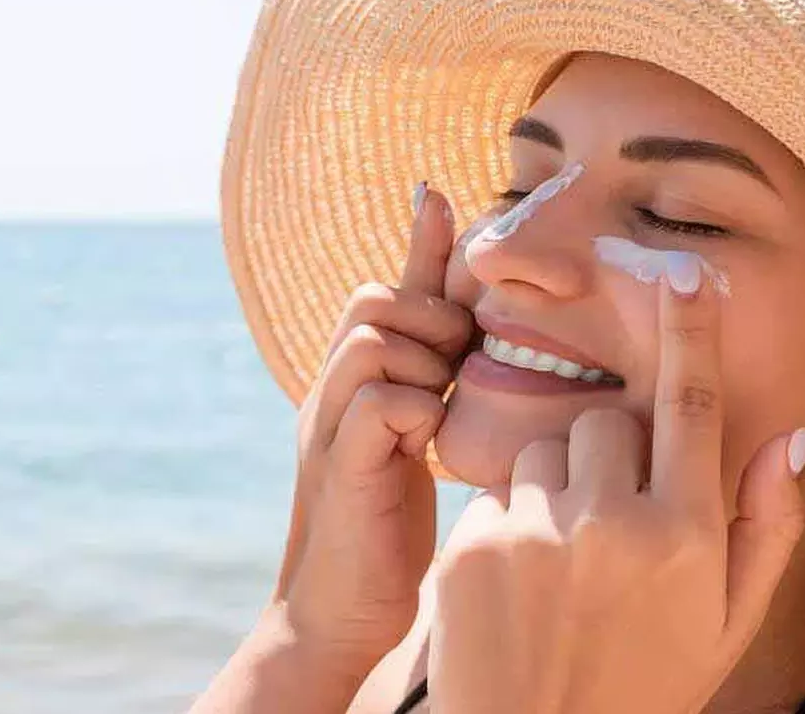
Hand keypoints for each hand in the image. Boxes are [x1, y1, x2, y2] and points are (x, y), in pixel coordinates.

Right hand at [272, 184, 472, 674]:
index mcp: (356, 377)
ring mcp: (329, 425)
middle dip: (430, 317)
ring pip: (374, 340)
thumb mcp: (423, 431)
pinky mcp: (339, 467)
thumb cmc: (393, 518)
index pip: (386, 288)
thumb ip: (442, 374)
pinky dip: (415, 410)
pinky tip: (428, 443)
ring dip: (425, 362)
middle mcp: (333, 389)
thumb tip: (475, 317)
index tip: (437, 195)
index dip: (419, 244)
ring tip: (442, 405)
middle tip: (458, 366)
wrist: (343, 609)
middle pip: (374, 299)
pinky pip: (379, 401)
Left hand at [428, 256, 804, 713]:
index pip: (692, 406)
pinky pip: (499, 490)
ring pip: (546, 449)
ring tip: (562, 564)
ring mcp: (536, 533)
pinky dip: (511, 519)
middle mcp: (613, 525)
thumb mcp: (729, 624)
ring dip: (558, 484)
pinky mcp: (472, 546)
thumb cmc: (648, 686)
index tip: (687, 272)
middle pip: (606, 421)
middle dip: (610, 453)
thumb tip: (788, 436)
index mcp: (686, 537)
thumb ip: (766, 527)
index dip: (692, 330)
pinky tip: (520, 584)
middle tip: (610, 525)